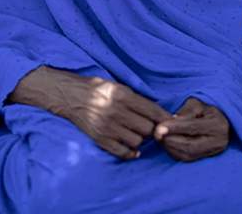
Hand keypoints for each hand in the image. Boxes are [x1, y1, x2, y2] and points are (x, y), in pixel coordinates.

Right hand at [10, 66, 171, 160]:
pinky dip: (130, 153)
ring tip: (137, 133)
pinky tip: (133, 150)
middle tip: (150, 127)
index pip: (153, 111)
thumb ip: (137, 99)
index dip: (165, 118)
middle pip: (147, 128)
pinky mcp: (99, 139)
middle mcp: (116, 112)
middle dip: (152, 129)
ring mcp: (107, 127)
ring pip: (137, 141)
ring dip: (141, 139)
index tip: (172, 121)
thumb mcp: (119, 87)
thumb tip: (158, 113)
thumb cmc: (97, 89)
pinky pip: (121, 152)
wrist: (69, 96)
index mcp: (123, 96)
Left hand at [154, 97, 229, 161]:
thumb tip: (170, 122)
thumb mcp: (197, 103)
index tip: (159, 127)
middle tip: (156, 133)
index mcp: (217, 125)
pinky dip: (173, 151)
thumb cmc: (205, 109)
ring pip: (186, 155)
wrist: (218, 120)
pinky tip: (166, 143)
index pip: (193, 127)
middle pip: (190, 146)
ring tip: (160, 137)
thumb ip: (185, 112)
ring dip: (169, 147)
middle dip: (170, 140)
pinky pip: (185, 158)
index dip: (174, 128)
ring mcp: (212, 152)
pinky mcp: (204, 158)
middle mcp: (218, 142)